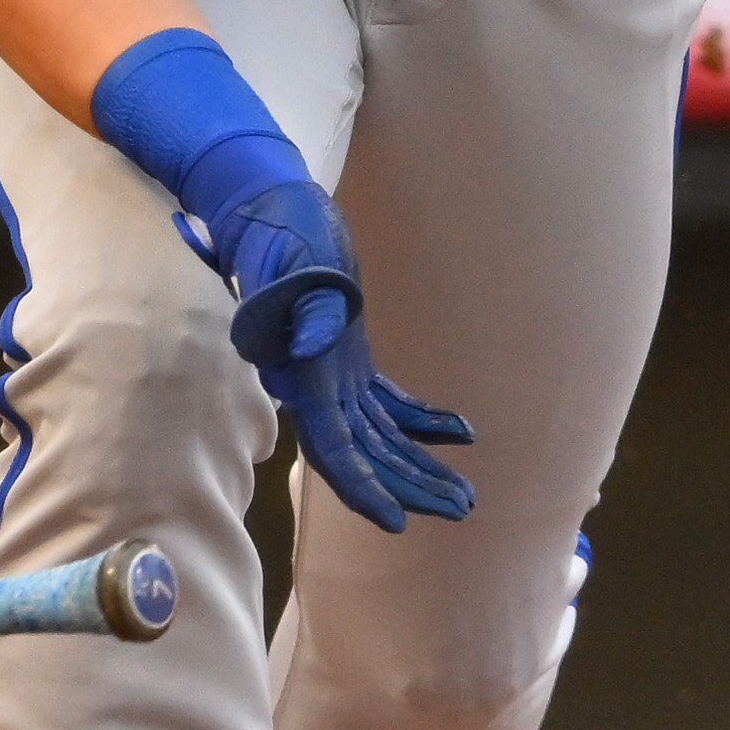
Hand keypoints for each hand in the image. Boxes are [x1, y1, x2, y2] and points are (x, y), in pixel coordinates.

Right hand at [176, 175, 477, 532]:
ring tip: (463, 493)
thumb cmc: (276, 232)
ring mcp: (332, 376)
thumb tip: (313, 345)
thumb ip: (300, 306)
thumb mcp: (285, 260)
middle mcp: (314, 387)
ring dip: (418, 466)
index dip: (362, 487)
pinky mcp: (348, 360)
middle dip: (408, 487)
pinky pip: (386, 404)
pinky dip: (420, 422)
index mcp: (300, 374)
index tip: (397, 522)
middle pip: (363, 455)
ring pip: (378, 438)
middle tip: (461, 510)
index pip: (331, 447)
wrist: (266, 207)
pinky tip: (458, 434)